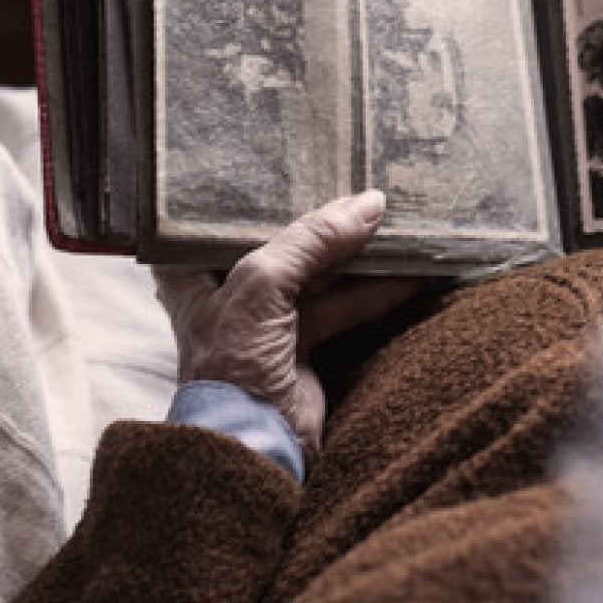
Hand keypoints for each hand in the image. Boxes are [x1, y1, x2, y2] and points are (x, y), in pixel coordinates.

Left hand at [153, 190, 422, 452]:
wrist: (253, 445)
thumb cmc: (231, 364)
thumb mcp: (261, 283)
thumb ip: (312, 240)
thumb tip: (368, 204)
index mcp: (191, 268)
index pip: (226, 212)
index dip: (263, 187)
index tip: (304, 156)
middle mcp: (226, 287)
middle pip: (282, 238)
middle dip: (325, 219)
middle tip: (366, 187)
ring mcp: (267, 317)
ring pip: (320, 272)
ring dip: (362, 255)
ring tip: (403, 224)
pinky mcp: (304, 342)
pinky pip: (343, 304)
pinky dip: (376, 290)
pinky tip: (411, 271)